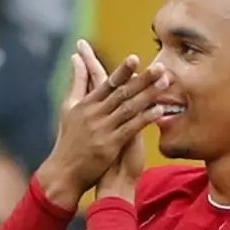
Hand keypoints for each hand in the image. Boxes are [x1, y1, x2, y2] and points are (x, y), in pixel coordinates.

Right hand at [36, 42, 166, 205]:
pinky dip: (145, 118)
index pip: (107, 83)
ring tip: (164, 84)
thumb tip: (76, 57)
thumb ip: (76, 81)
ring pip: (129, 108)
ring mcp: (102, 129)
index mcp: (86, 104)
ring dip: (148, 95)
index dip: (122, 71)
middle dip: (142, 79)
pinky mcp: (109, 145)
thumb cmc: (68, 140)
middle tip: (160, 67)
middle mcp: (94, 113)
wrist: (64, 172)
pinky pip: (130, 128)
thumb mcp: (68, 107)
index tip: (135, 57)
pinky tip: (159, 111)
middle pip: (122, 92)